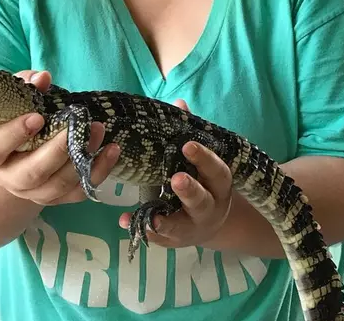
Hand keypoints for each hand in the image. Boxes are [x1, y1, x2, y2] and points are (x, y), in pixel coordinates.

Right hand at [0, 69, 121, 205]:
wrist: (17, 158)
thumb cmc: (15, 123)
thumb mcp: (15, 104)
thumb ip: (25, 87)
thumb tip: (42, 78)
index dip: (14, 134)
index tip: (37, 117)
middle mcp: (9, 178)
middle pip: (32, 172)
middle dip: (58, 150)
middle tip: (77, 126)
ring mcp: (33, 192)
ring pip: (58, 184)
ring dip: (82, 160)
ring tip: (98, 131)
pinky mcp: (56, 198)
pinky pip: (78, 192)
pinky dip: (98, 173)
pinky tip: (111, 151)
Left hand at [118, 99, 233, 249]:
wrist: (210, 222)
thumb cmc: (203, 182)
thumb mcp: (201, 162)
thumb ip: (189, 133)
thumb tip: (178, 102)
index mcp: (219, 184)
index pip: (216, 170)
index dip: (204, 158)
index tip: (187, 145)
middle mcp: (210, 207)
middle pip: (202, 201)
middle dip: (190, 191)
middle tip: (176, 179)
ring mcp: (192, 227)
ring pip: (181, 226)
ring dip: (166, 222)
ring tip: (152, 217)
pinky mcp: (174, 241)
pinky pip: (159, 239)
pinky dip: (143, 231)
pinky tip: (125, 221)